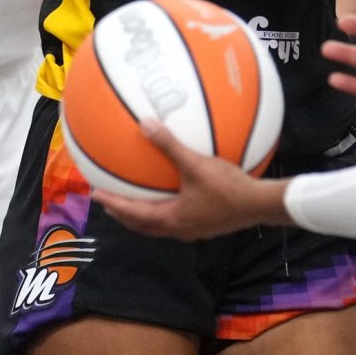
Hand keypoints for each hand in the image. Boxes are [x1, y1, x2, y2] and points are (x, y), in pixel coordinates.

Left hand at [92, 120, 291, 239]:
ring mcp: (194, 230)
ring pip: (160, 226)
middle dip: (124, 214)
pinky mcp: (207, 226)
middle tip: (109, 203)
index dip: (113, 204)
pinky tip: (175, 196)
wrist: (260, 205)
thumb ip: (170, 145)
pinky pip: (177, 220)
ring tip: (135, 203)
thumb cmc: (228, 187)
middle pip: (142, 225)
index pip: (132, 213)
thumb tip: (145, 124)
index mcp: (171, 219)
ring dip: (144, 215)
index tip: (96, 195)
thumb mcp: (196, 164)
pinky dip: (165, 211)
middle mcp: (179, 228)